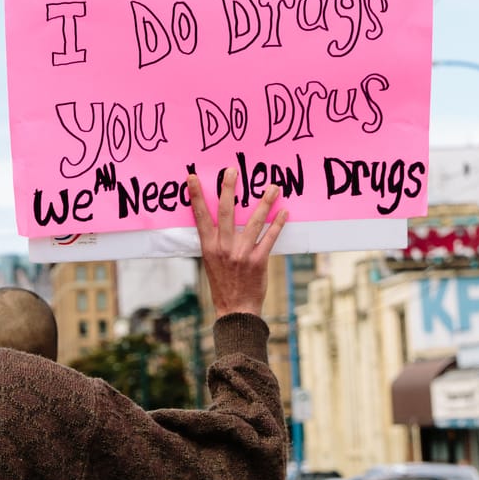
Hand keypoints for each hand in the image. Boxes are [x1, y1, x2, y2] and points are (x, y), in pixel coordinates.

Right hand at [188, 170, 286, 318]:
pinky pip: (270, 238)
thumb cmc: (223, 285)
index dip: (196, 195)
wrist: (235, 309)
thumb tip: (220, 221)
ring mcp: (241, 253)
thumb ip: (214, 242)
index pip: (200, 216)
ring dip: (264, 202)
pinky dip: (278, 224)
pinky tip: (284, 212)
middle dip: (229, 188)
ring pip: (254, 221)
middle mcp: (223, 247)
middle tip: (233, 170)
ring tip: (272, 187)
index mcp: (209, 246)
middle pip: (226, 211)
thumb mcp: (210, 262)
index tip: (193, 177)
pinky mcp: (258, 260)